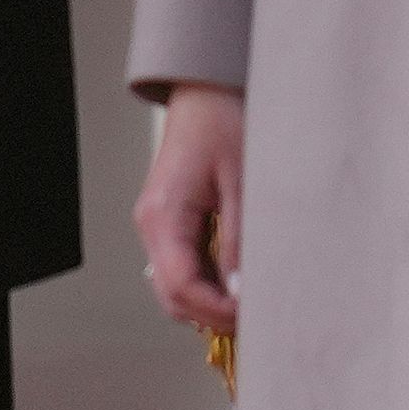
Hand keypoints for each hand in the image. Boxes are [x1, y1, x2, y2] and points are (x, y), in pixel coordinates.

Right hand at [135, 83, 246, 331]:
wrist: (207, 92)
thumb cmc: (222, 123)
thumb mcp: (242, 184)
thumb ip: (238, 241)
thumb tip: (241, 292)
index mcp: (163, 214)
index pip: (181, 286)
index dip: (216, 311)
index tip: (253, 317)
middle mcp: (152, 223)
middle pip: (172, 295)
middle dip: (211, 314)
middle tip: (256, 317)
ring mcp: (158, 224)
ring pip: (176, 286)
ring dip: (210, 301)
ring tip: (251, 299)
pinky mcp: (170, 221)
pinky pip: (183, 267)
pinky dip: (208, 283)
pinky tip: (238, 278)